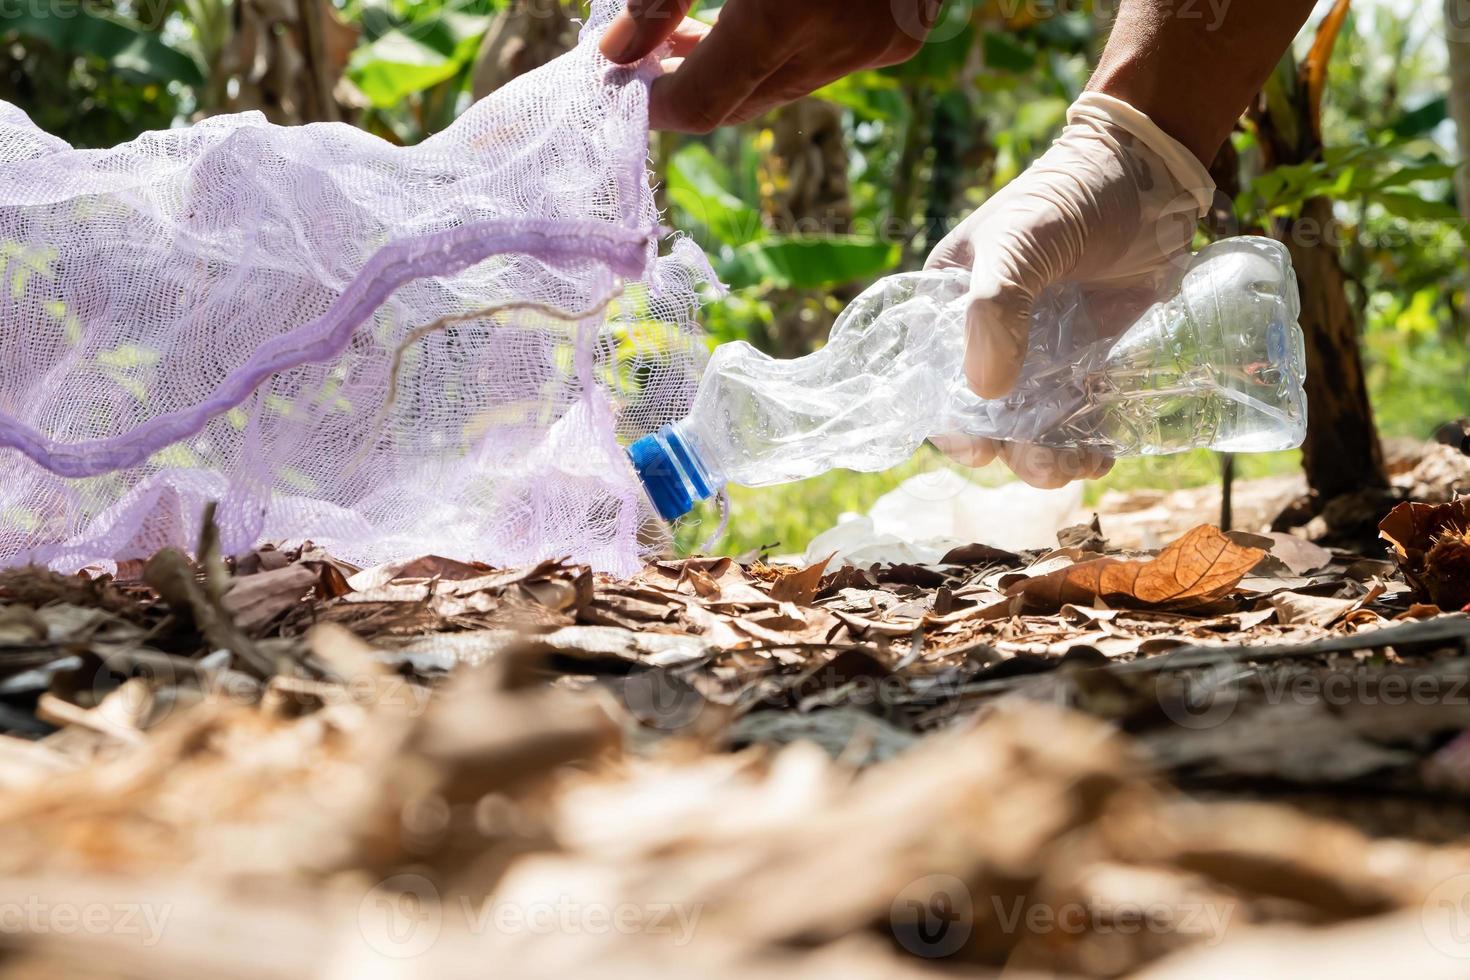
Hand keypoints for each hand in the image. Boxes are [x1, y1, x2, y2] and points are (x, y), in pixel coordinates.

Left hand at [600, 0, 938, 131]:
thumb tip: (619, 52)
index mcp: (782, 15)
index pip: (703, 104)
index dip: (657, 104)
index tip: (622, 83)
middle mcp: (837, 43)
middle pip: (743, 105)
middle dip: (690, 85)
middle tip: (646, 55)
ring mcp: (877, 43)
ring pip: (786, 86)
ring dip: (737, 70)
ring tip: (695, 31)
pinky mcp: (901, 33)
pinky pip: (827, 62)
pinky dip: (786, 50)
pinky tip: (765, 13)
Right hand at [925, 92, 1214, 487]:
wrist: (1148, 170)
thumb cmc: (1069, 195)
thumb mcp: (1019, 239)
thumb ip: (996, 307)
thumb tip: (986, 391)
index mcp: (950, 308)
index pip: (934, 382)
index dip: (952, 425)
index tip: (981, 451)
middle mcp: (990, 337)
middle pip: (986, 418)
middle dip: (1012, 452)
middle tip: (1045, 464)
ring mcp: (1041, 351)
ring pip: (1033, 426)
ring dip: (1050, 458)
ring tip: (1082, 464)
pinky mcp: (1089, 358)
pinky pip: (1078, 415)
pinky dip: (1087, 442)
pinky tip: (1103, 453)